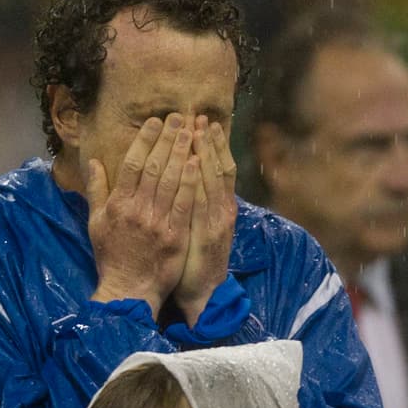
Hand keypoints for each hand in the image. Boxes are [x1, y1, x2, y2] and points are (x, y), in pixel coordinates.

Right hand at [87, 114, 199, 319]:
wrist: (128, 289)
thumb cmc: (110, 256)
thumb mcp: (96, 223)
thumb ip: (96, 191)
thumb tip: (93, 162)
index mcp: (118, 205)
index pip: (132, 165)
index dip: (145, 140)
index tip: (155, 122)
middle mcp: (137, 210)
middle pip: (155, 167)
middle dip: (167, 139)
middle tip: (179, 117)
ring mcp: (158, 222)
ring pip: (172, 181)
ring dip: (182, 153)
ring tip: (191, 131)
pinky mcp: (176, 235)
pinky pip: (186, 203)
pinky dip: (192, 181)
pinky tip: (198, 162)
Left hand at [173, 117, 236, 323]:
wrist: (202, 292)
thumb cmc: (194, 260)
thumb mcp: (196, 228)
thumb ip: (193, 202)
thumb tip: (186, 178)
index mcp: (217, 205)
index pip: (214, 167)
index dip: (210, 144)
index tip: (201, 121)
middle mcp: (221, 208)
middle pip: (216, 167)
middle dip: (208, 141)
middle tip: (199, 115)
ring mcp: (217, 220)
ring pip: (212, 179)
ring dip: (206, 152)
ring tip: (199, 128)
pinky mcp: (209, 233)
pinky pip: (203, 202)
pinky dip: (200, 180)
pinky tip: (196, 162)